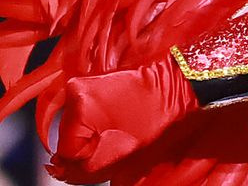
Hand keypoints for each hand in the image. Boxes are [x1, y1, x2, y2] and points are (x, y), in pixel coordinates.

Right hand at [54, 58, 196, 175]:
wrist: (178, 85)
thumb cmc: (159, 114)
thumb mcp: (121, 150)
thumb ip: (87, 166)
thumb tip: (62, 170)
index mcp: (82, 105)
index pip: (65, 149)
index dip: (83, 159)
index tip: (100, 156)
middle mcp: (75, 91)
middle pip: (66, 136)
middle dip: (84, 147)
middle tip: (109, 147)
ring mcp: (82, 85)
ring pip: (72, 126)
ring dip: (87, 137)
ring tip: (114, 134)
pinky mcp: (90, 84)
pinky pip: (81, 114)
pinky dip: (92, 125)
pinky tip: (111, 125)